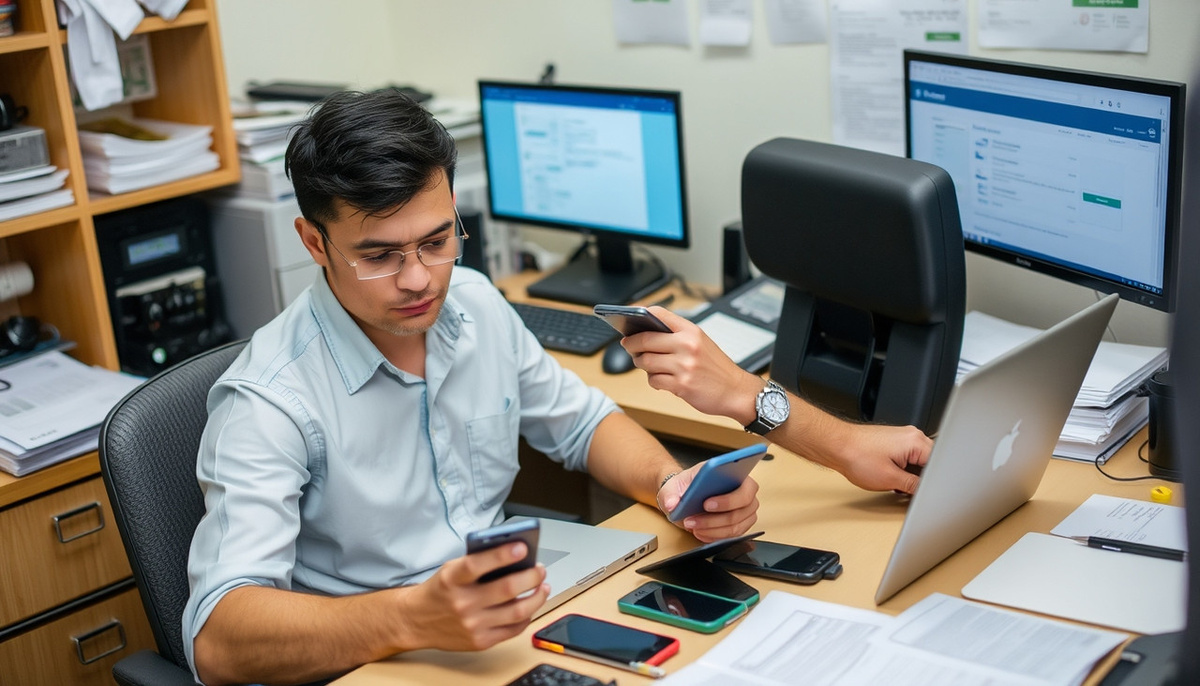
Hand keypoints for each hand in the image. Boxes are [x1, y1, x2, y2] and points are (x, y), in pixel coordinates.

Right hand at [400, 542, 549, 650]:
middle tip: (540, 569)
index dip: (503, 554)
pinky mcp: (480, 641)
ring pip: (518, 611)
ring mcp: (472, 624)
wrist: (416, 620)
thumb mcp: (451, 569)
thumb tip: (514, 554)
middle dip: (532, 576)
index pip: (479, 564)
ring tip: (542, 586)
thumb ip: (478, 562)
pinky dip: (527, 616)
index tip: (522, 547)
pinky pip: (513, 629)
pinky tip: (530, 605)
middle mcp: (463, 603)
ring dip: (537, 597)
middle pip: (508, 588)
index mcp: (452, 579)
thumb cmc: (439, 590)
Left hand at [622, 308, 763, 424]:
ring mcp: (684, 365)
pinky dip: (653, 380)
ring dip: (641, 364)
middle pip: (645, 339)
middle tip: (628, 346)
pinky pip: (654, 380)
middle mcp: (687, 345)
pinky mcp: (681, 385)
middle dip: (631, 344)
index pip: (658, 314)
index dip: (639, 315)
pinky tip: (660, 379)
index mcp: (691, 331)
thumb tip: (644, 334)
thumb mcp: (701, 342)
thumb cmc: (716, 367)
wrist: (735, 390)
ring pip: (646, 361)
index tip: (629, 320)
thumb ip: (676, 336)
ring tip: (645, 364)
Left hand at [656, 464, 758, 541]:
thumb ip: (671, 494)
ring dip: (712, 530)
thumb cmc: (686, 486)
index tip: (706, 504)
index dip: (728, 499)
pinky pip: (731, 536)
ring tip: (693, 527)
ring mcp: (745, 510)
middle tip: (692, 520)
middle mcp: (745, 492)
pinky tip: (699, 533)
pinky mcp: (741, 525)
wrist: (684, 495)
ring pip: (735, 526)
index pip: (746, 488)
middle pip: (741, 512)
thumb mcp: (673, 486)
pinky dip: (714, 536)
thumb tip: (672, 504)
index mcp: (735, 474)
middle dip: (714, 519)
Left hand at [823, 422, 932, 494]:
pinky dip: (901, 469)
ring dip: (909, 475)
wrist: (836, 445)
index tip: (926, 492)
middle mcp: (911, 435)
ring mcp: (901, 437)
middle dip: (920, 478)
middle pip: (929, 462)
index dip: (933, 482)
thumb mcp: (890, 479)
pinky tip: (890, 477)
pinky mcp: (892, 441)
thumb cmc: (857, 456)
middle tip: (907, 489)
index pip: (938, 464)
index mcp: (916, 442)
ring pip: (917, 461)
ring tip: (894, 481)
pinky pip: (906, 458)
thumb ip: (913, 486)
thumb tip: (924, 491)